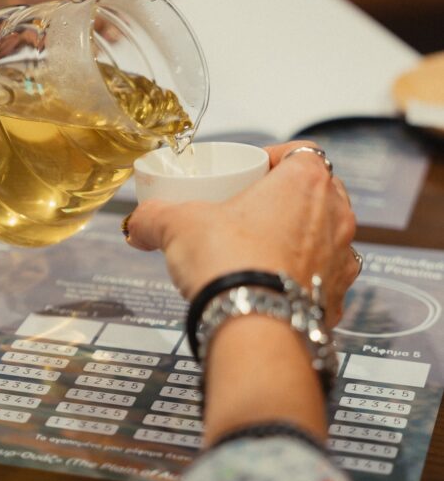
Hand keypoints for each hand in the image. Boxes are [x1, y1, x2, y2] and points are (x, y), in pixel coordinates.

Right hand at [125, 140, 357, 325]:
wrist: (252, 327)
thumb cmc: (231, 262)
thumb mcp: (178, 225)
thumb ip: (155, 217)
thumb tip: (138, 223)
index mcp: (306, 182)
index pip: (303, 152)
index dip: (277, 158)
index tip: (252, 171)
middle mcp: (335, 218)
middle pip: (319, 193)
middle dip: (290, 200)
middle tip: (253, 211)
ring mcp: (341, 261)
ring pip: (327, 239)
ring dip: (302, 240)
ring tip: (263, 252)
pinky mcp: (335, 301)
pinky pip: (323, 282)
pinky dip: (303, 282)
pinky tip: (273, 289)